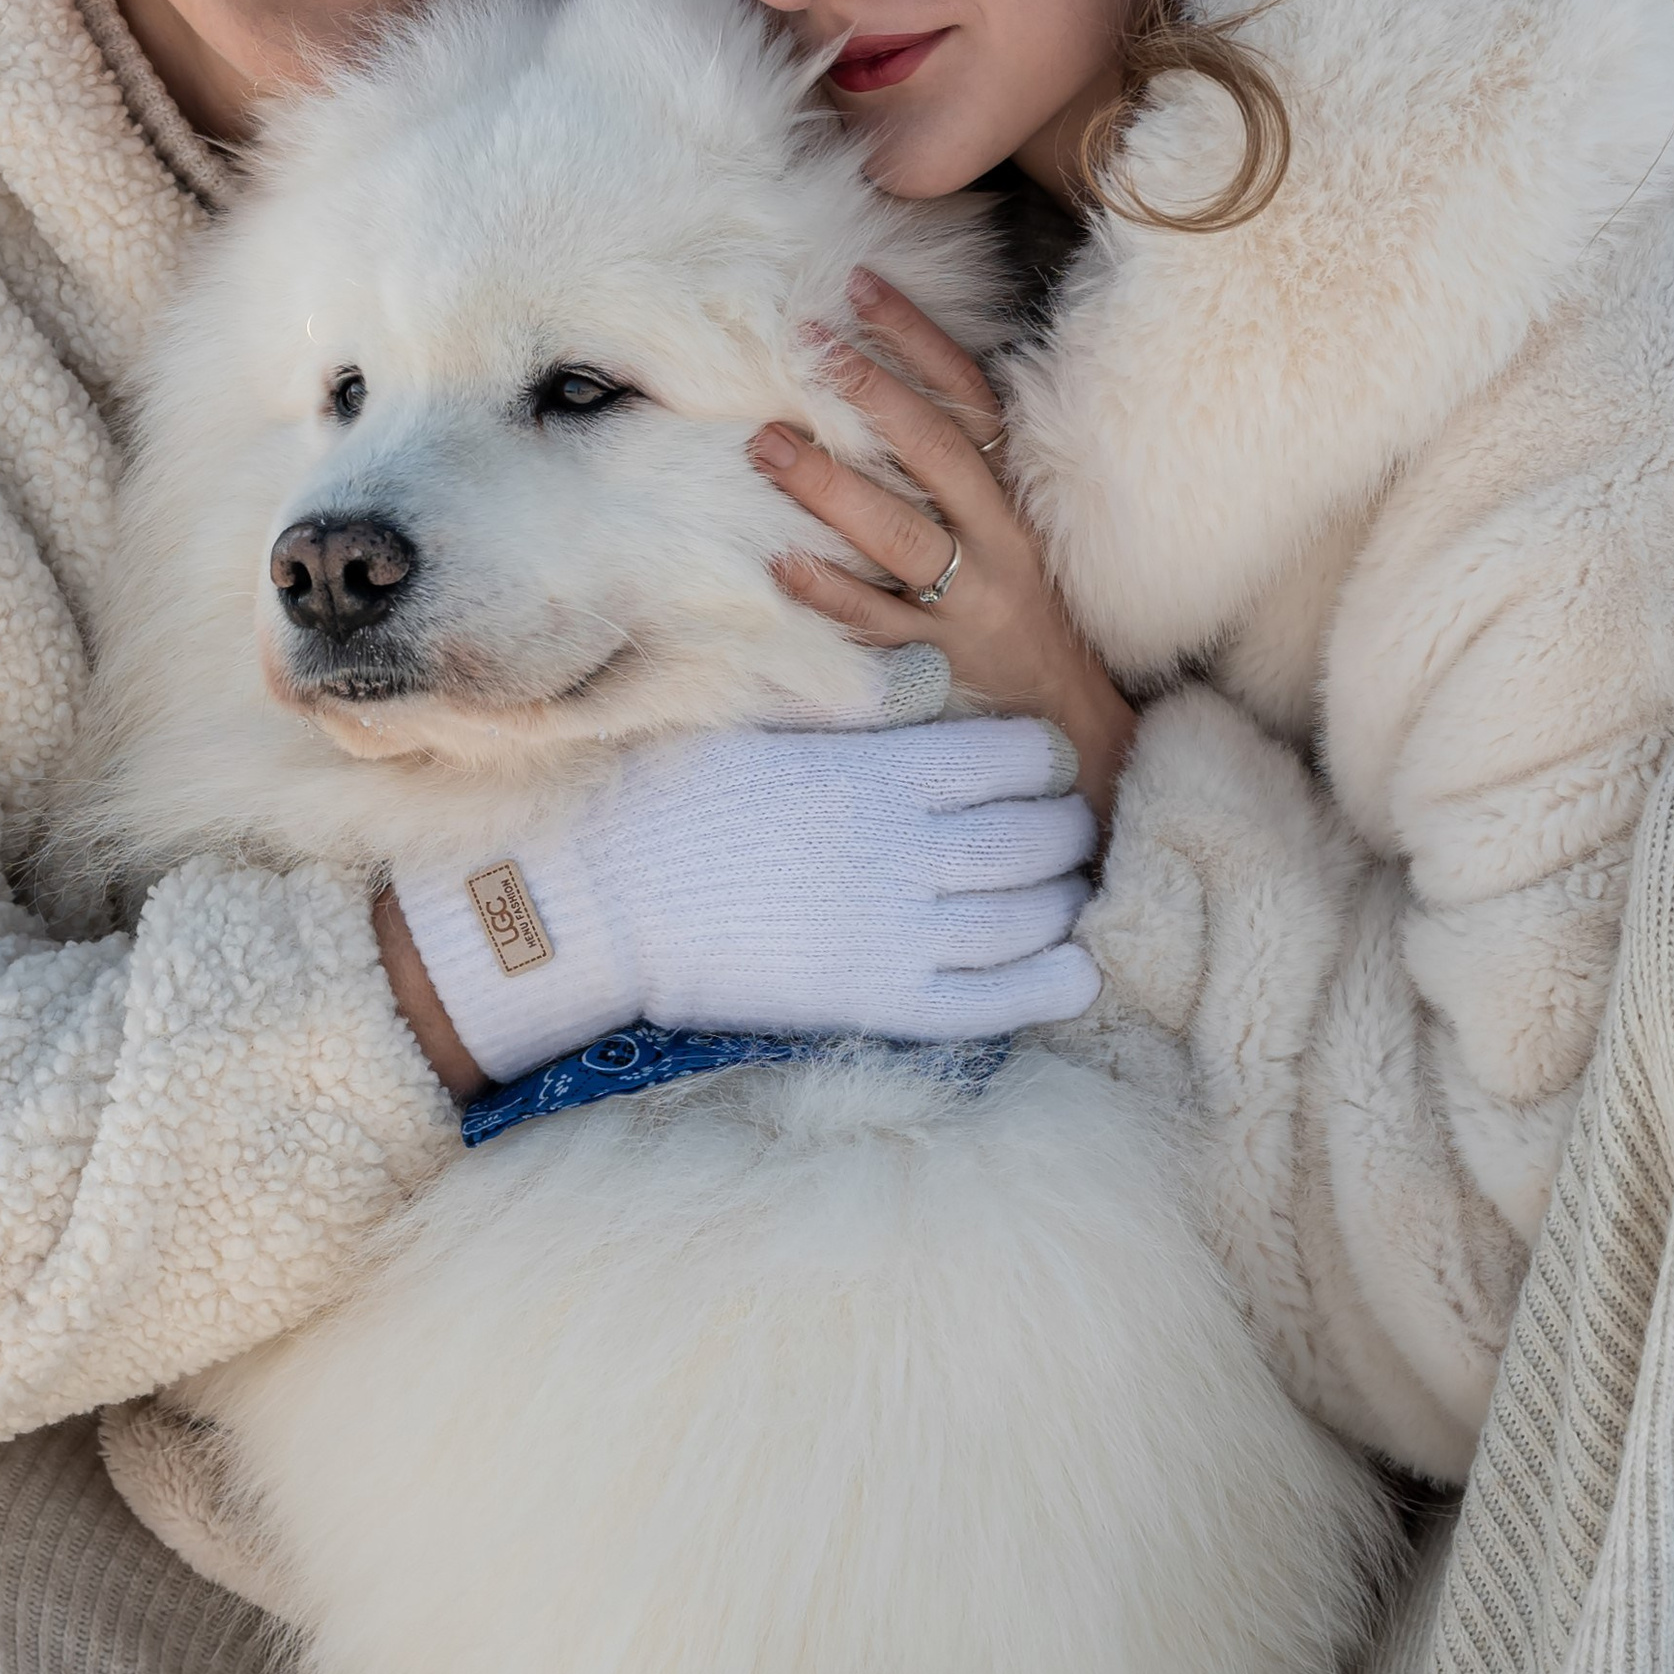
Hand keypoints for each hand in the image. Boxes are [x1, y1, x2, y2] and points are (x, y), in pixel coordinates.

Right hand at [388, 714, 1098, 1086]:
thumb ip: (852, 695)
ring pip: (1024, 919)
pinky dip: (1044, 988)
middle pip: (1034, 839)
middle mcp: (902, 848)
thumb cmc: (667, 791)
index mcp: (878, 769)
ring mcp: (892, 931)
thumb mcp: (759, 713)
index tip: (1037, 763)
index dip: (1040, 760)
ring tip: (1069, 893)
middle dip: (1066, 831)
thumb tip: (930, 671)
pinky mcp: (872, 1000)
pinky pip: (986, 1002)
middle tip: (1067, 829)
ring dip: (1063, 903)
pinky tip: (1074, 975)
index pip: (1013, 759)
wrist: (599, 899)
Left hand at [754, 268, 1140, 823]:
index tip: (862, 285)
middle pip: (935, 454)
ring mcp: (970, 605)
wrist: (1074, 728)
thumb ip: (957, 470)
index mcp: (1014, 497)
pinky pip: (879, 625)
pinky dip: (831, 594)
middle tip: (805, 345)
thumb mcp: (1008, 530)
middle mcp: (998, 543)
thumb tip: (882, 389)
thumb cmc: (1025, 612)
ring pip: (900, 536)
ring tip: (763, 446)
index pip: (969, 399)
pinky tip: (781, 564)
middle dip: (871, 394)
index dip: (919, 339)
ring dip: (830, 488)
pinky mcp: (940, 665)